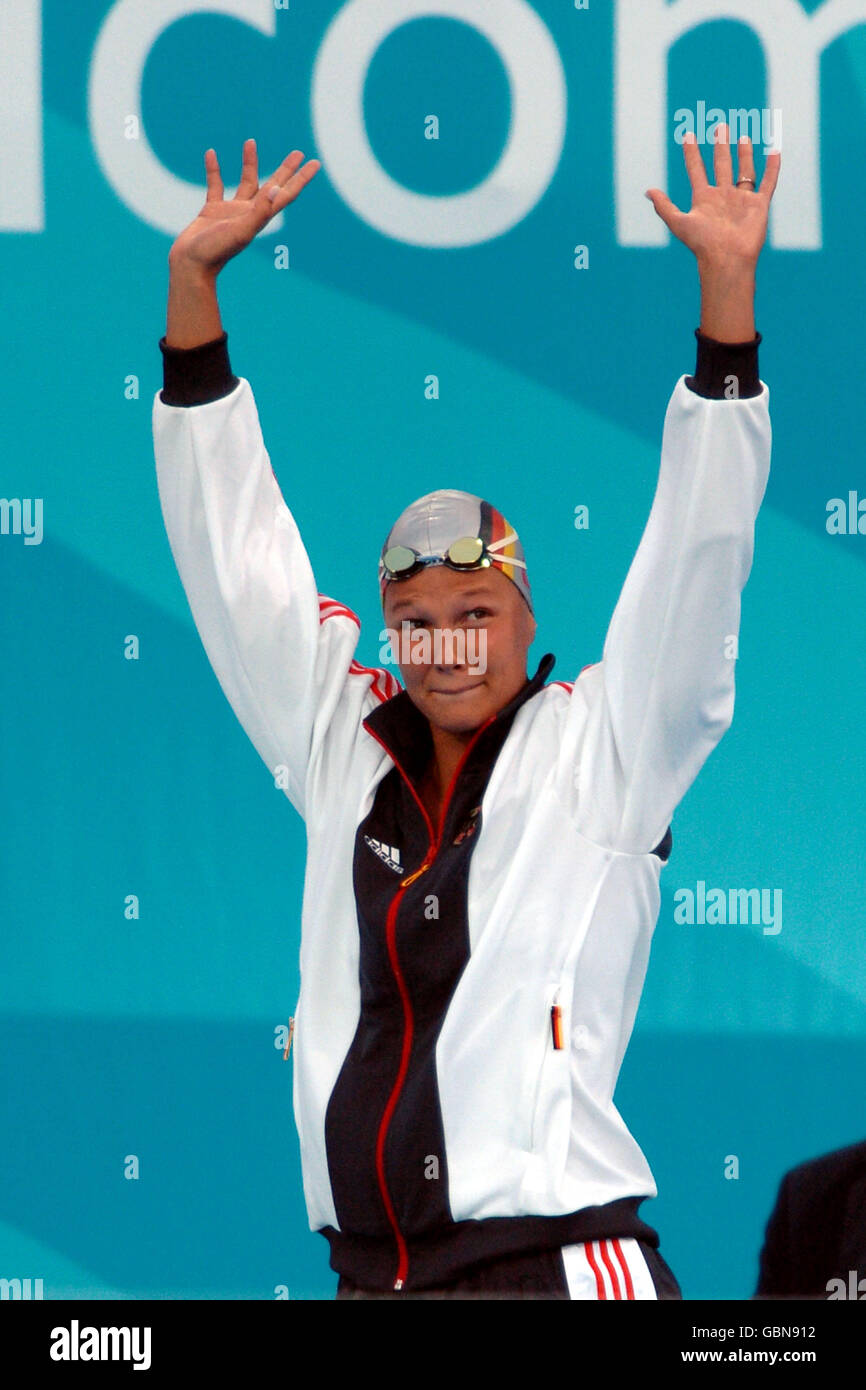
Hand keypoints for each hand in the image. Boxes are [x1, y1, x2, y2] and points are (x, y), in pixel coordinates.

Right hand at [169, 138, 320, 275]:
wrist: (191, 265)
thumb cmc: (216, 251)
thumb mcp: (241, 230)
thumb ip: (260, 211)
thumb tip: (276, 189)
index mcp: (261, 217)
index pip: (287, 194)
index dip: (301, 179)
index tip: (315, 163)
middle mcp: (250, 213)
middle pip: (273, 185)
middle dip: (286, 170)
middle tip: (298, 153)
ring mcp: (232, 211)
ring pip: (246, 182)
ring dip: (250, 162)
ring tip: (250, 142)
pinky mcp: (212, 211)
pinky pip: (215, 185)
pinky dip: (214, 169)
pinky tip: (211, 153)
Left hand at [645, 125, 779, 271]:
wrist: (727, 259)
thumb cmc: (702, 244)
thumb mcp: (679, 223)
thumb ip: (664, 207)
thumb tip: (647, 191)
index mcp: (704, 199)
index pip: (696, 169)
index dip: (691, 153)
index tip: (688, 135)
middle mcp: (722, 197)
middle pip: (721, 165)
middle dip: (720, 146)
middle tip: (720, 127)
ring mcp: (741, 200)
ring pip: (744, 171)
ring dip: (743, 154)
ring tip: (743, 136)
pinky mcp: (759, 205)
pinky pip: (768, 182)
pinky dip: (772, 167)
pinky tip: (775, 151)